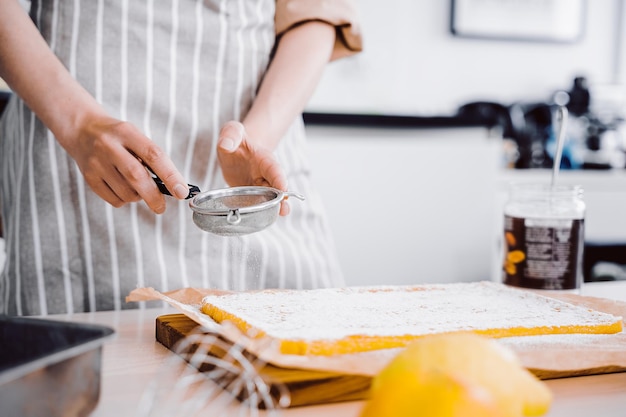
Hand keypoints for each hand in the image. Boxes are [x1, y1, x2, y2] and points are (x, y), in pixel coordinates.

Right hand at [62, 116, 188, 213]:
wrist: (81, 130)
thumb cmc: (118, 137)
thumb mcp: (135, 136)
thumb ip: (152, 157)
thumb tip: (174, 186)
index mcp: (127, 133)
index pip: (154, 155)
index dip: (171, 176)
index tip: (182, 192)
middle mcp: (109, 146)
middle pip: (137, 176)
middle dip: (154, 196)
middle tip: (161, 207)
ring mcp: (97, 162)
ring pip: (126, 192)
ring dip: (138, 197)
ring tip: (137, 187)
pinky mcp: (89, 177)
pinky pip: (114, 200)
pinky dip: (125, 200)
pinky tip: (122, 188)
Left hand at [217, 121, 289, 215]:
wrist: (235, 150)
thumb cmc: (236, 139)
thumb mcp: (232, 131)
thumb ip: (230, 135)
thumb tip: (225, 146)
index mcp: (263, 159)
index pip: (273, 168)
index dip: (280, 178)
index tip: (284, 189)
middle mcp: (265, 174)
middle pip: (276, 187)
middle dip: (282, 199)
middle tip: (285, 210)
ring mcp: (259, 186)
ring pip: (269, 198)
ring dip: (274, 208)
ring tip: (279, 216)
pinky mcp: (251, 195)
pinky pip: (256, 203)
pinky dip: (257, 212)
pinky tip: (257, 220)